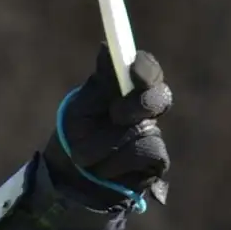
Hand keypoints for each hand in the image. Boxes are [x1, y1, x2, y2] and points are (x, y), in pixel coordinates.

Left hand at [41, 47, 172, 209]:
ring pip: (144, 129)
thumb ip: (99, 83)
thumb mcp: (81, 108)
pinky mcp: (156, 162)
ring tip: (86, 155)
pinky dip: (116, 161)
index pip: (147, 71)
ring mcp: (152, 134)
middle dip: (138, 103)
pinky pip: (143, 153)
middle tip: (116, 114)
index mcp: (127, 90)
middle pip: (160, 96)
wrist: (70, 181)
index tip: (135, 69)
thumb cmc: (75, 137)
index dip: (146, 68)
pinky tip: (104, 170)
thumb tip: (106, 48)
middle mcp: (145, 109)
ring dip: (108, 143)